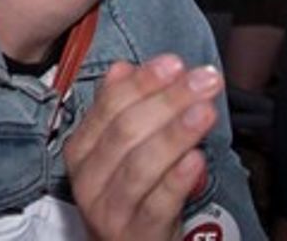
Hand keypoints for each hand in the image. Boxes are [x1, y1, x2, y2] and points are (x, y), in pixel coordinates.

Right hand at [63, 55, 223, 240]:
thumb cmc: (129, 196)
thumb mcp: (120, 153)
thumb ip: (119, 110)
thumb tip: (124, 69)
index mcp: (81, 150)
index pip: (109, 106)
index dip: (143, 82)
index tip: (175, 63)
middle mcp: (88, 178)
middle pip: (126, 131)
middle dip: (168, 101)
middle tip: (204, 80)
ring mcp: (109, 208)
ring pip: (140, 165)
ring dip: (175, 134)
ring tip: (205, 111)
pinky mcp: (136, 234)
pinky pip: (157, 203)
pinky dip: (177, 179)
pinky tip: (197, 158)